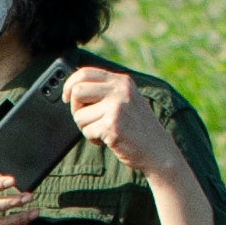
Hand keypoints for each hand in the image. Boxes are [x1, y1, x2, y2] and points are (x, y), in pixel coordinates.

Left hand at [59, 65, 183, 185]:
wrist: (158, 151)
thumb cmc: (137, 128)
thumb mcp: (126, 101)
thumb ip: (105, 92)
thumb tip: (72, 89)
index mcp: (122, 81)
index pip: (84, 73)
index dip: (70, 85)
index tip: (67, 97)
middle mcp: (120, 90)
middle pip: (77, 91)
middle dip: (76, 109)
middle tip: (87, 119)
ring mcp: (117, 107)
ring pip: (79, 115)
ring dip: (86, 127)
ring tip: (104, 131)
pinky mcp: (112, 125)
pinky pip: (87, 131)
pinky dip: (93, 139)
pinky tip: (109, 140)